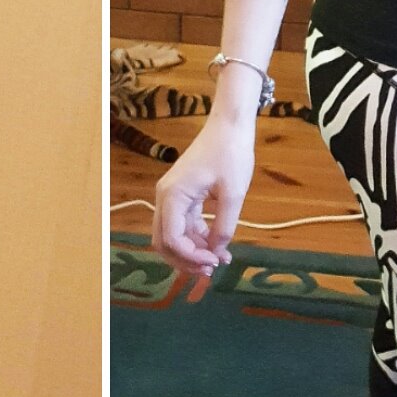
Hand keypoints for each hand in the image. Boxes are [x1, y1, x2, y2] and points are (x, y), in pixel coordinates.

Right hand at [150, 118, 253, 278]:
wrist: (230, 126)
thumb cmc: (231, 154)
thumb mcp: (233, 194)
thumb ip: (224, 227)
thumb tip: (217, 253)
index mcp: (173, 195)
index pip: (171, 239)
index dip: (191, 257)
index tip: (216, 262)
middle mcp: (165, 197)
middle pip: (164, 241)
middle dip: (185, 260)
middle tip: (211, 270)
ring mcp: (172, 196)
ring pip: (172, 235)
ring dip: (191, 251)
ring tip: (219, 261)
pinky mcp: (182, 195)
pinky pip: (183, 224)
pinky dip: (196, 238)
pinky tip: (217, 247)